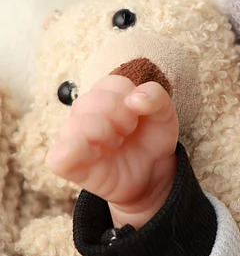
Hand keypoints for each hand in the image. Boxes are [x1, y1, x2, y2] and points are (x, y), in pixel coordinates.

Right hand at [46, 75, 177, 229]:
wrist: (154, 171)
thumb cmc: (151, 137)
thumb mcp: (164, 113)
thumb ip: (156, 97)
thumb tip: (136, 98)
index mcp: (105, 96)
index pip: (110, 84)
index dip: (130, 98)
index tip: (139, 114)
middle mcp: (85, 114)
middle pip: (90, 101)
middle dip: (119, 115)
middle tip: (129, 131)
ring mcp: (75, 138)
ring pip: (73, 125)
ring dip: (102, 133)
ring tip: (116, 144)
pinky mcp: (70, 165)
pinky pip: (58, 156)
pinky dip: (74, 152)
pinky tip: (96, 154)